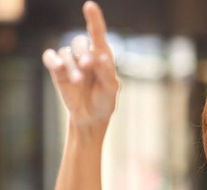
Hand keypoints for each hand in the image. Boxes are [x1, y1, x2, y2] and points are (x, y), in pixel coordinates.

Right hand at [41, 1, 118, 128]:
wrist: (91, 117)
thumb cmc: (105, 101)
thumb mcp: (111, 90)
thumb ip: (107, 73)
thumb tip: (101, 56)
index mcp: (102, 56)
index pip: (97, 34)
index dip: (93, 19)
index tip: (90, 6)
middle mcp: (85, 55)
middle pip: (79, 42)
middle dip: (82, 53)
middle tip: (88, 66)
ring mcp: (70, 62)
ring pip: (65, 53)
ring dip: (71, 66)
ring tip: (78, 81)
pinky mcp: (58, 70)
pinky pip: (50, 57)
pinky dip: (52, 60)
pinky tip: (57, 67)